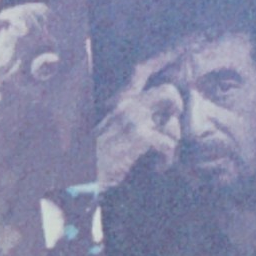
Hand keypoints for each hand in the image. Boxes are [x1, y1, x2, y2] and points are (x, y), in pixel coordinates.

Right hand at [95, 58, 185, 187]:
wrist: (78, 177)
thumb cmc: (95, 160)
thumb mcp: (110, 131)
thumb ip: (130, 119)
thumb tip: (157, 118)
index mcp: (120, 102)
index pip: (146, 77)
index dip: (166, 81)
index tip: (175, 92)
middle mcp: (126, 105)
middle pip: (168, 91)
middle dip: (177, 108)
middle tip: (171, 127)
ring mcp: (133, 119)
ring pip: (172, 122)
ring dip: (172, 142)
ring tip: (162, 157)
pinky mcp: (138, 136)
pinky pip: (169, 143)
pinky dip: (167, 158)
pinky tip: (158, 166)